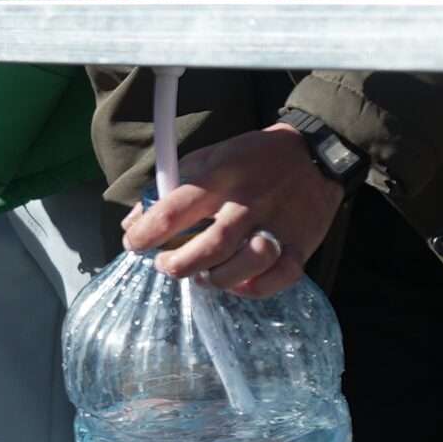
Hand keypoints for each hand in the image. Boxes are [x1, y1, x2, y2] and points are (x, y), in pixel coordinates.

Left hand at [121, 122, 344, 296]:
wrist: (311, 153)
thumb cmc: (247, 159)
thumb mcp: (206, 159)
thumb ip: (168, 189)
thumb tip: (131, 224)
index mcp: (219, 177)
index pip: (173, 210)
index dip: (146, 234)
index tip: (133, 243)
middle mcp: (247, 202)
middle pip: (209, 246)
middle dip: (178, 265)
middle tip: (165, 265)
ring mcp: (277, 225)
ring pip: (242, 267)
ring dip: (214, 279)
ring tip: (201, 275)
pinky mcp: (301, 244)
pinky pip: (277, 278)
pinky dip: (253, 289)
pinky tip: (237, 282)